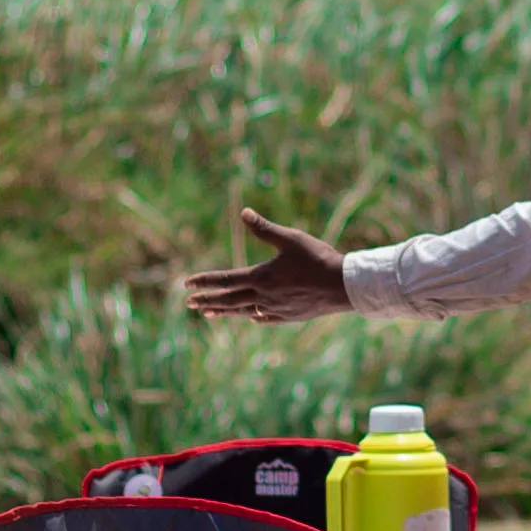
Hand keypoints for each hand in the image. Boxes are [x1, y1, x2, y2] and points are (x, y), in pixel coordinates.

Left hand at [181, 208, 352, 323]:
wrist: (344, 286)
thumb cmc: (318, 258)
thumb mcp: (290, 238)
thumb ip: (264, 228)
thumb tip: (244, 212)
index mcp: (261, 277)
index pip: (225, 279)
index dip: (205, 281)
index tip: (186, 284)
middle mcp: (264, 296)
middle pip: (229, 300)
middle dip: (208, 300)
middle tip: (190, 303)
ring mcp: (276, 309)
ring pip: (244, 312)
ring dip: (224, 312)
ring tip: (209, 313)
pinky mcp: (290, 316)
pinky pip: (265, 318)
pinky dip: (253, 317)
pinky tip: (251, 317)